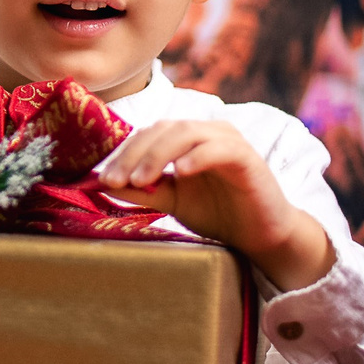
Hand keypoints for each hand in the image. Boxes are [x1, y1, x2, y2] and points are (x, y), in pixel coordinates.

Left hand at [96, 120, 335, 289]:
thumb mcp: (173, 201)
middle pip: (164, 128)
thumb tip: (103, 184)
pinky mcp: (248, 157)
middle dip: (136, 153)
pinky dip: (198, 157)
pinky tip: (181, 173)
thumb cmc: (218, 213)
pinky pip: (220, 149)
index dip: (124, 153)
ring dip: (160, 154)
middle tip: (115, 179)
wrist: (260, 235)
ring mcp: (229, 141)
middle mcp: (208, 132)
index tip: (103, 179)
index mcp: (188, 138)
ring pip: (188, 133)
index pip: (150, 134)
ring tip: (141, 178)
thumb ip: (144, 190)